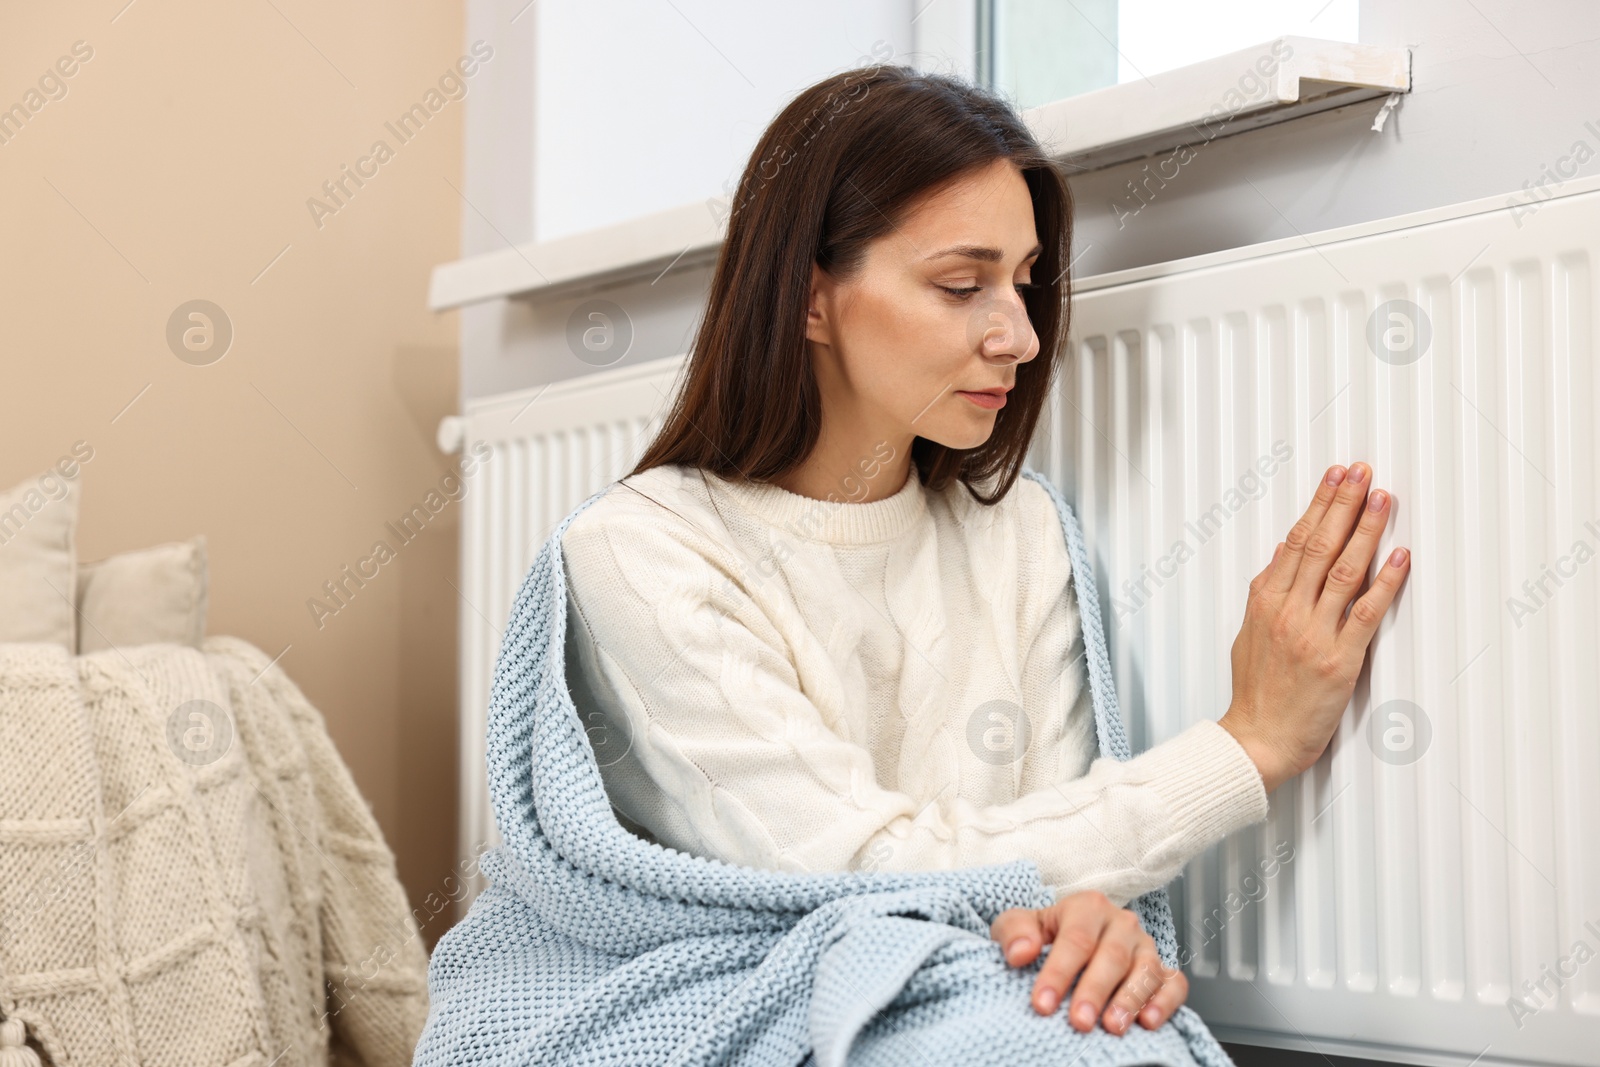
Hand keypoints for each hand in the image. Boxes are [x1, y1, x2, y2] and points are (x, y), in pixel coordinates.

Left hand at [991, 890, 1186, 1034]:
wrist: (1073, 939)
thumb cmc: (1045, 935)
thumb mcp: (1020, 926)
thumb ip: (1014, 933)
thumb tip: (1020, 953)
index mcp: (1087, 907)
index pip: (1075, 939)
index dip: (1058, 973)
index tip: (1042, 1004)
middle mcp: (1121, 924)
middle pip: (1111, 956)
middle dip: (1094, 991)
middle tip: (1078, 1022)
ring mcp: (1145, 947)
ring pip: (1145, 970)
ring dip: (1130, 1000)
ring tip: (1112, 1027)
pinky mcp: (1164, 970)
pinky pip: (1174, 984)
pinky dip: (1165, 1002)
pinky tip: (1149, 1022)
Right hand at [1219, 462, 1410, 792]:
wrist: (1257, 738)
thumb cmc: (1255, 692)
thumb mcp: (1248, 632)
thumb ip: (1267, 592)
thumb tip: (1284, 553)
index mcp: (1264, 601)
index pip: (1295, 539)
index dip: (1319, 504)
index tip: (1336, 477)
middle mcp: (1288, 611)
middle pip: (1319, 544)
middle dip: (1343, 502)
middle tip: (1362, 472)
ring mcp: (1313, 633)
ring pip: (1343, 570)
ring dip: (1365, 530)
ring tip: (1382, 499)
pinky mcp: (1339, 659)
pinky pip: (1366, 613)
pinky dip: (1385, 583)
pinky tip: (1399, 557)